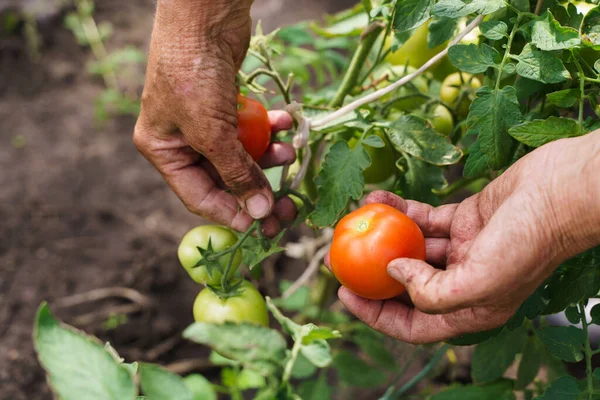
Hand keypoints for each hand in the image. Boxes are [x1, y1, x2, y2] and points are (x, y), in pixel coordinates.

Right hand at [134, 0, 295, 234]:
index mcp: (164, 150)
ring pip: (242, 154)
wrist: (203, 14)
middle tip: (286, 205)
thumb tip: (257, 213)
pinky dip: (268, 128)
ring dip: (268, 156)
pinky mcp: (226, 104)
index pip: (200, 197)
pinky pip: (251, 129)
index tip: (263, 227)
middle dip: (257, 188)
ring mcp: (205, 121)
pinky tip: (284, 123)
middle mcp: (182, 139)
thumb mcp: (212, 133)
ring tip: (289, 152)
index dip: (232, 214)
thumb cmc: (193, 74)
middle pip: (225, 179)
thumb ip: (235, 174)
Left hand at [327, 132, 599, 343]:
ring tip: (352, 219)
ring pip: (411, 248)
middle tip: (339, 259)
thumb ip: (432, 292)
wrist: (564, 191)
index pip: (414, 325)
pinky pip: (423, 218)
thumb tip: (393, 274)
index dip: (375, 315)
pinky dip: (401, 210)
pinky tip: (377, 198)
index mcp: (472, 310)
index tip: (345, 294)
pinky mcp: (465, 219)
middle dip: (372, 275)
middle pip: (407, 287)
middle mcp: (465, 282)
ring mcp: (464, 250)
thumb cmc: (531, 241)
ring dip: (382, 235)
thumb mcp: (482, 282)